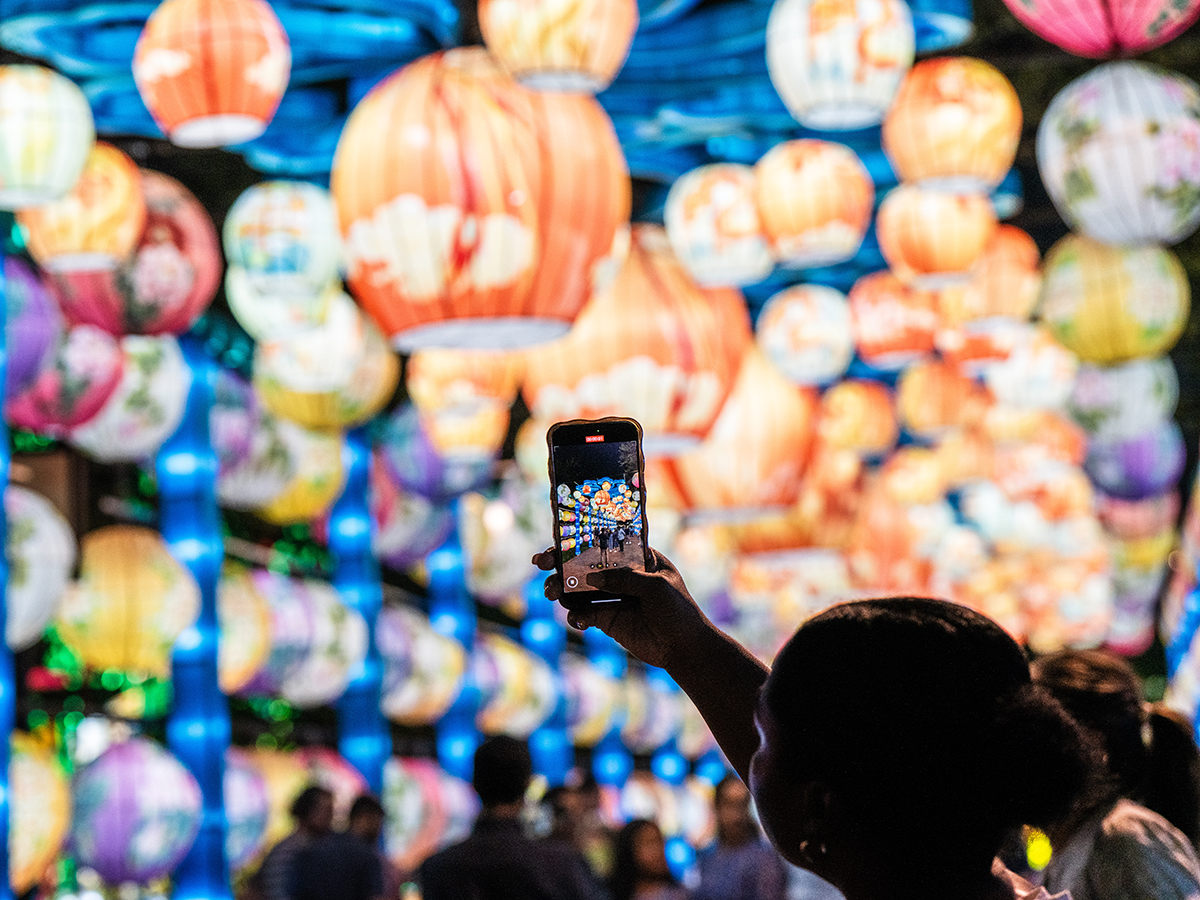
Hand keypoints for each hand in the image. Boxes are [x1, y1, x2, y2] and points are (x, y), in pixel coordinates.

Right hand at [532, 548, 709, 669]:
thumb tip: (592, 578)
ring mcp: (612, 597)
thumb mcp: (656, 588)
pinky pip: (583, 614)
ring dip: (562, 589)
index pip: (604, 541)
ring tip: (552, 593)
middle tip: (542, 564)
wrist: (684, 648)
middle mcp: (621, 574)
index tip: (556, 539)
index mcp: (636, 557)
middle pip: (585, 564)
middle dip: (561, 563)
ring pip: (579, 589)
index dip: (579, 539)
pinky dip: (576, 616)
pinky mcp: (606, 619)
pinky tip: (578, 620)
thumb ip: (625, 579)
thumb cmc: (678, 610)